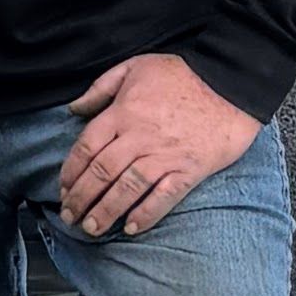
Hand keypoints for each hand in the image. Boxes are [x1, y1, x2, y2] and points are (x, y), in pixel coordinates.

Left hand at [56, 50, 262, 239]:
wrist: (231, 81)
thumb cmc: (182, 73)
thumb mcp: (135, 66)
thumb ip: (101, 87)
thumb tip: (74, 109)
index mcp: (123, 112)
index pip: (87, 148)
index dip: (71, 172)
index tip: (63, 189)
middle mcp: (139, 137)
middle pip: (102, 173)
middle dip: (81, 198)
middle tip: (70, 216)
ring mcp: (165, 155)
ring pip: (127, 188)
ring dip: (106, 211)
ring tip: (92, 228)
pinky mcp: (190, 169)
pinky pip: (164, 196)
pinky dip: (147, 214)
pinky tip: (132, 228)